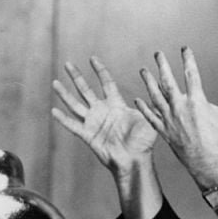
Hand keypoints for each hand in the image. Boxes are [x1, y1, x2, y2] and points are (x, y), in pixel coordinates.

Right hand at [52, 57, 156, 173]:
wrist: (134, 160)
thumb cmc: (143, 142)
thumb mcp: (149, 119)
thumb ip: (151, 104)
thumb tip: (163, 89)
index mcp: (116, 105)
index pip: (106, 83)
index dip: (100, 70)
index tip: (93, 58)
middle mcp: (103, 112)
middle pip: (86, 90)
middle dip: (77, 77)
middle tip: (68, 64)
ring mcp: (94, 123)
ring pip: (76, 105)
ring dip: (65, 94)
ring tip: (55, 82)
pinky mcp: (89, 135)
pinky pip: (74, 126)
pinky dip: (64, 119)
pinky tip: (54, 111)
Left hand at [135, 47, 217, 186]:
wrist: (210, 166)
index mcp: (197, 102)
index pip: (191, 75)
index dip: (188, 60)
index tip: (184, 48)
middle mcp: (181, 109)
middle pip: (168, 82)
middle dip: (163, 66)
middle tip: (158, 54)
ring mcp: (171, 121)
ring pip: (156, 97)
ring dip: (148, 82)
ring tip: (143, 70)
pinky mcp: (165, 132)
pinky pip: (151, 118)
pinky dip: (144, 108)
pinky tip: (138, 99)